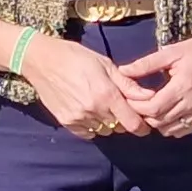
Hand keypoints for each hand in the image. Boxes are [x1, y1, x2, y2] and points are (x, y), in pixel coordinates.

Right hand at [22, 34, 155, 140]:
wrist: (42, 60)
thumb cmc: (76, 57)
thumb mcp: (106, 64)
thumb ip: (128, 84)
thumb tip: (150, 96)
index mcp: (106, 94)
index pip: (132, 123)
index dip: (142, 127)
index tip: (145, 125)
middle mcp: (93, 109)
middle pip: (119, 127)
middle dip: (124, 120)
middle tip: (119, 107)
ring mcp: (78, 117)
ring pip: (104, 131)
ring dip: (108, 123)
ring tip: (102, 106)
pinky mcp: (66, 121)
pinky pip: (88, 134)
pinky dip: (93, 127)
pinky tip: (89, 112)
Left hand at [120, 35, 191, 139]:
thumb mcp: (171, 52)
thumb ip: (145, 64)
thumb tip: (122, 71)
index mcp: (183, 85)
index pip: (154, 108)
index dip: (137, 107)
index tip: (129, 99)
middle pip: (160, 121)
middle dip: (144, 115)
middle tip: (136, 105)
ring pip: (170, 129)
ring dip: (156, 123)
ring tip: (150, 109)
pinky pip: (183, 131)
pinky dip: (171, 127)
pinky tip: (166, 114)